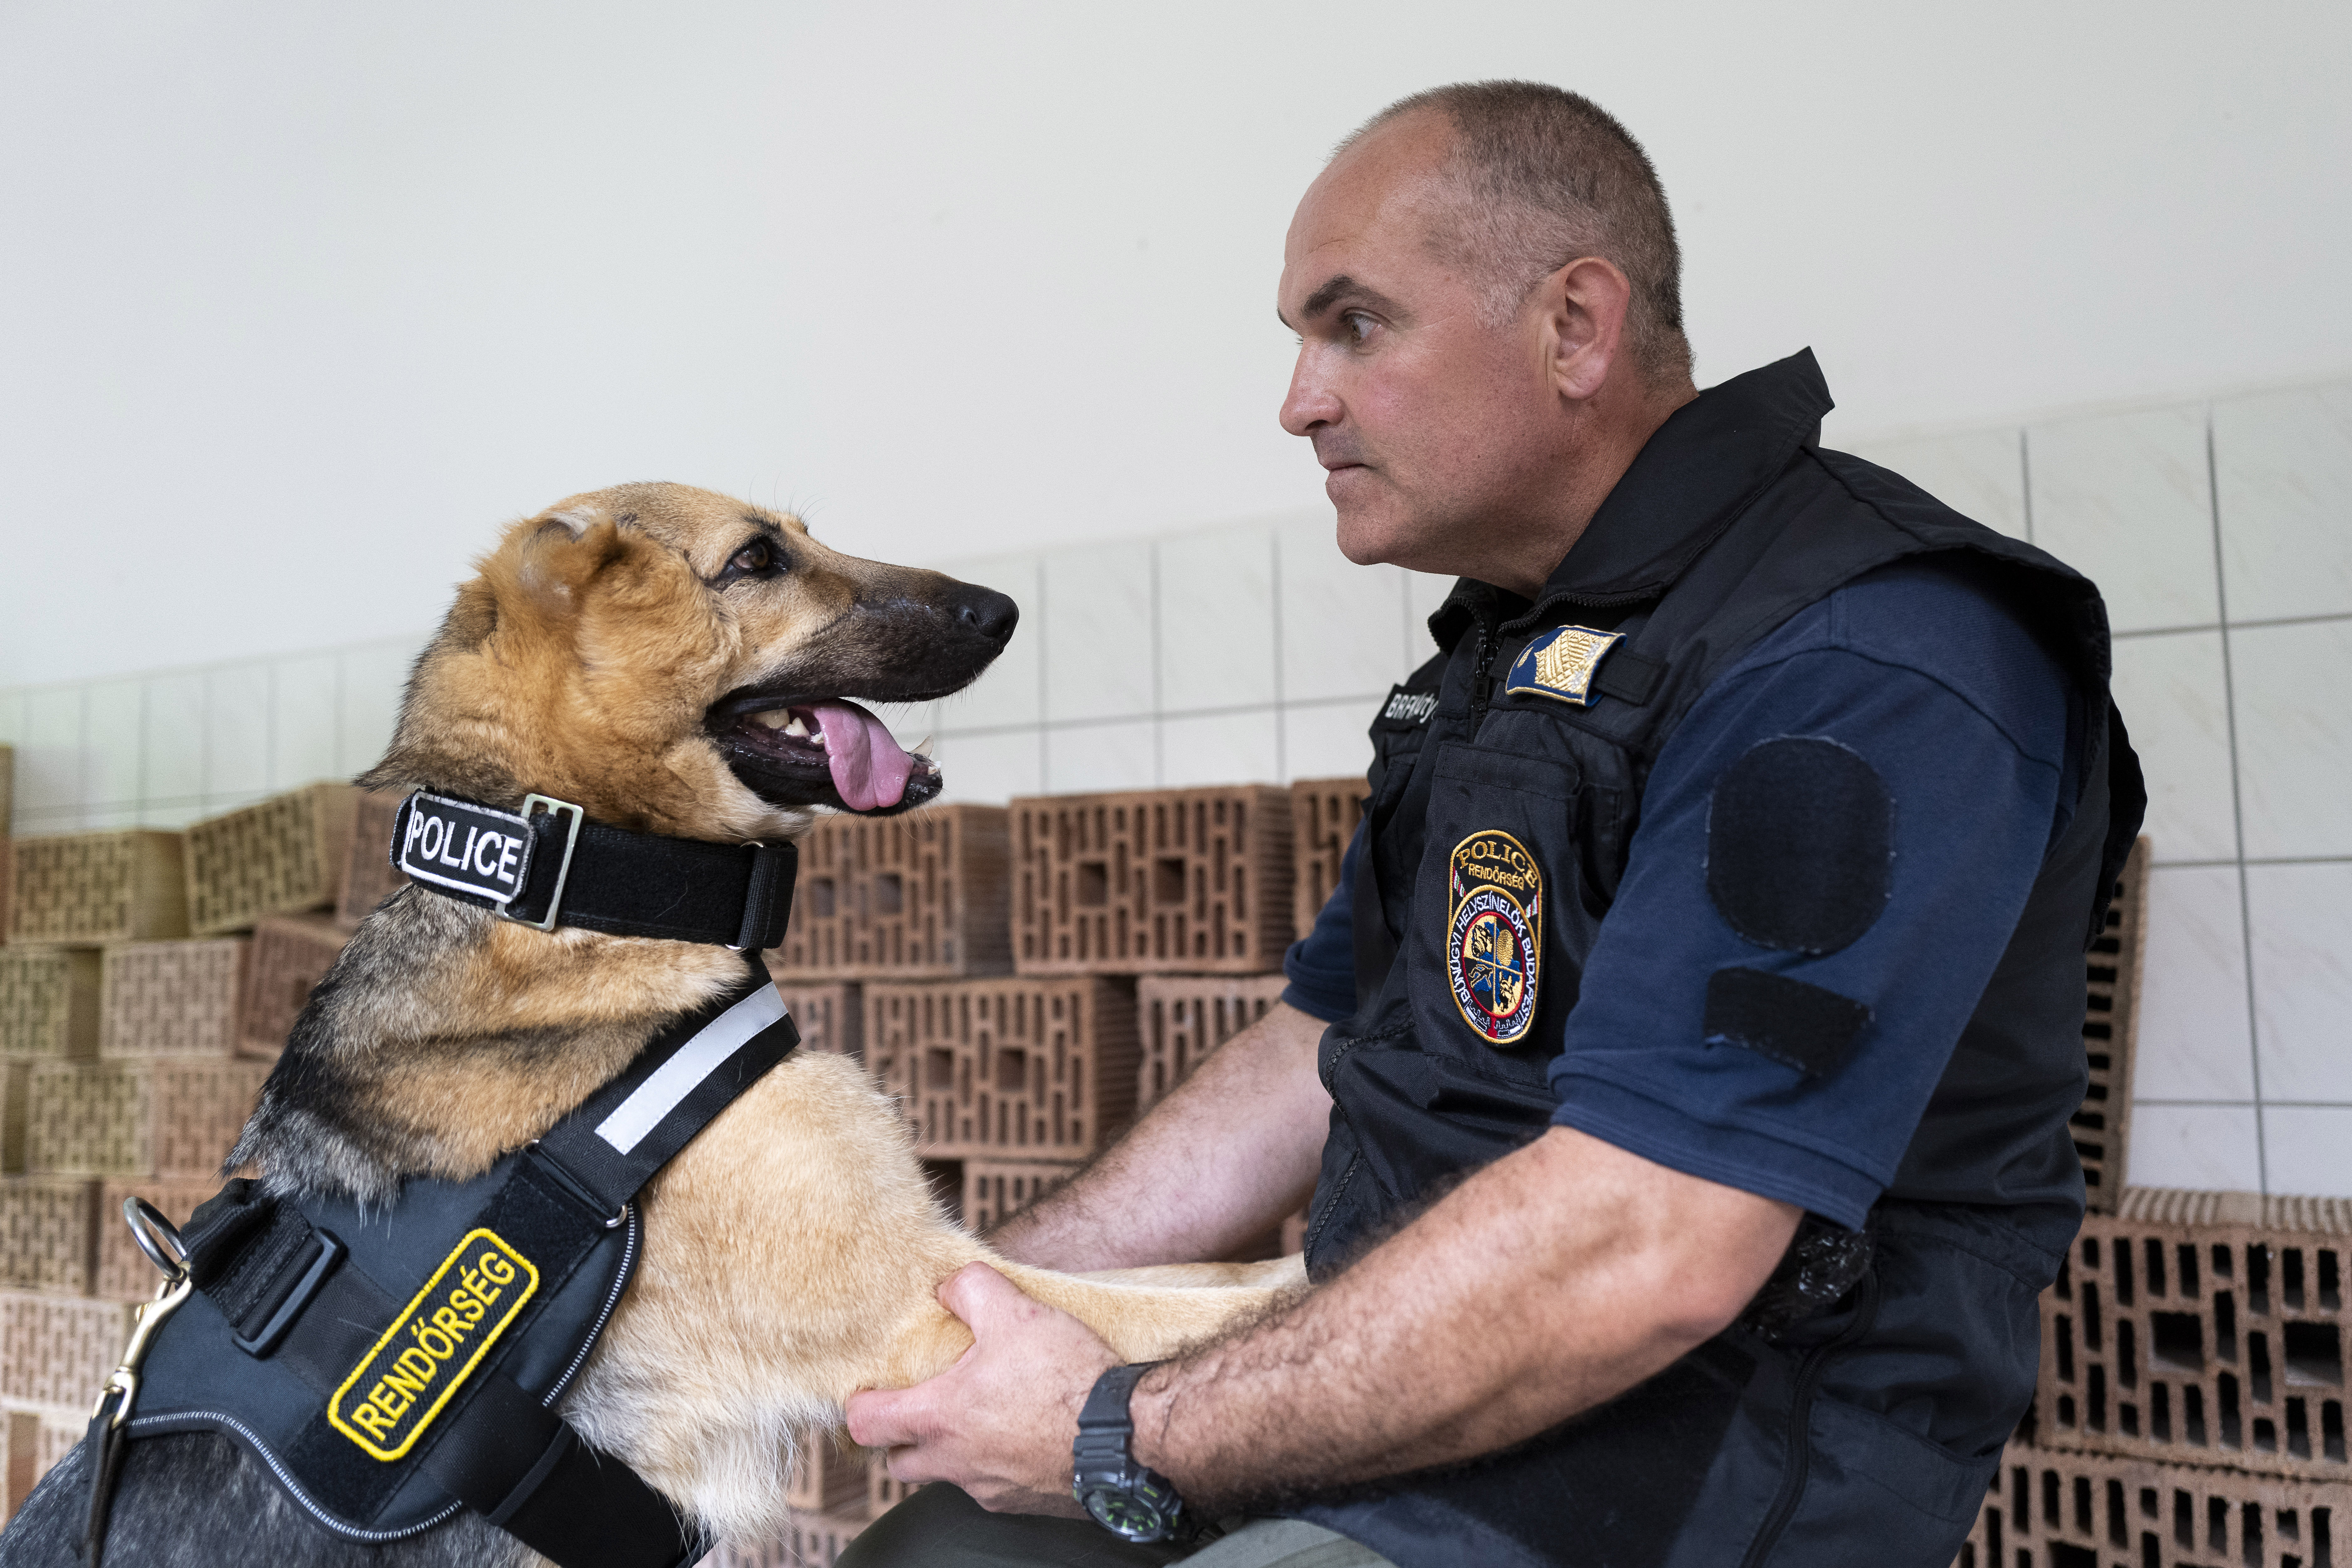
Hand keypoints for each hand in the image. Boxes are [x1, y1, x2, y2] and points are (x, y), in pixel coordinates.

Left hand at [844, 1262, 1119, 1515]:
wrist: (1125, 1436)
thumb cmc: (1066, 1378)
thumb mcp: (1015, 1311)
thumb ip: (970, 1289)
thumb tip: (949, 1287)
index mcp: (939, 1419)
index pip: (865, 1424)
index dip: (861, 1402)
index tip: (872, 1388)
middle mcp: (955, 1462)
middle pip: (899, 1462)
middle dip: (902, 1437)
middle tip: (923, 1403)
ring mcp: (989, 1488)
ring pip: (948, 1474)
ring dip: (951, 1448)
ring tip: (982, 1412)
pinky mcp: (1024, 1502)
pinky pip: (992, 1485)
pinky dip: (996, 1461)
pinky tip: (1024, 1431)